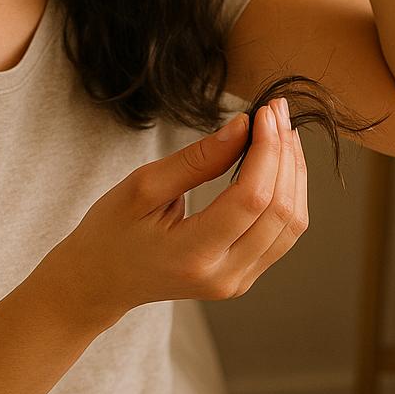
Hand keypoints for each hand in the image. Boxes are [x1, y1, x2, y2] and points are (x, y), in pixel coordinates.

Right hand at [40, 97, 308, 325]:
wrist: (101, 281)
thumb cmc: (112, 230)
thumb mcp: (143, 186)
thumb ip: (198, 158)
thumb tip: (243, 126)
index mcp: (192, 255)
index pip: (251, 199)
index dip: (267, 150)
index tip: (263, 112)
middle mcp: (223, 277)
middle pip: (279, 210)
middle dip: (284, 154)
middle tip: (276, 111)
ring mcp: (237, 282)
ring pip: (290, 224)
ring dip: (293, 173)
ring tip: (281, 131)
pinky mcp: (244, 277)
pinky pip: (282, 234)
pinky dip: (288, 194)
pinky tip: (279, 163)